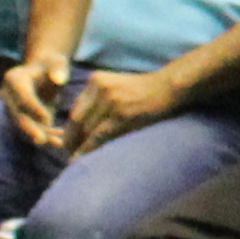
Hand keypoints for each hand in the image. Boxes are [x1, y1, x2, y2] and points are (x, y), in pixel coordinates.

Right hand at [2, 54, 77, 151]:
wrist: (43, 72)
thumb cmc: (51, 65)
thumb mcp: (57, 61)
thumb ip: (59, 68)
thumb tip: (60, 80)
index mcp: (13, 79)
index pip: (23, 97)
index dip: (35, 108)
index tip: (48, 118)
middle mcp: (7, 95)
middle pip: (18, 115)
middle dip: (31, 129)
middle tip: (42, 141)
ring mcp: (11, 108)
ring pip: (24, 126)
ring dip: (40, 135)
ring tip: (58, 142)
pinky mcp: (20, 118)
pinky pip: (30, 129)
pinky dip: (44, 135)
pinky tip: (59, 140)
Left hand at [61, 68, 175, 154]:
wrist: (170, 87)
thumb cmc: (146, 90)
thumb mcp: (117, 86)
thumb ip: (98, 99)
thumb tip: (79, 125)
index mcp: (96, 80)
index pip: (76, 109)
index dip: (71, 128)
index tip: (69, 141)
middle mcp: (100, 88)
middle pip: (77, 120)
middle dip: (72, 139)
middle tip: (69, 152)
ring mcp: (111, 101)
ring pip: (86, 130)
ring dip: (79, 146)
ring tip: (75, 158)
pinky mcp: (121, 115)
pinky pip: (98, 136)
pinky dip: (87, 149)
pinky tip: (80, 159)